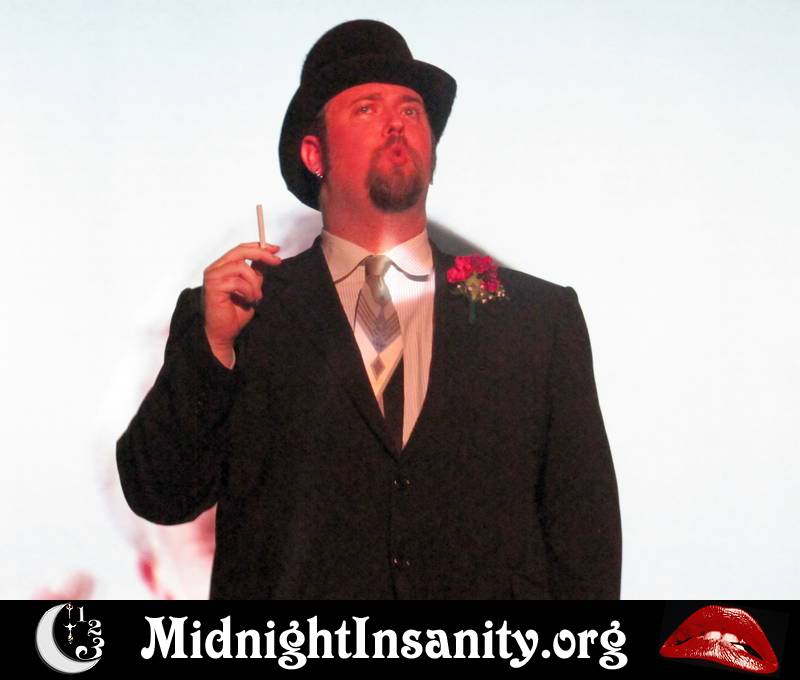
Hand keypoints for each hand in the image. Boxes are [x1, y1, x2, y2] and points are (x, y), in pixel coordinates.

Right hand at [202, 241, 280, 364]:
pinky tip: (248, 301)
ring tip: (256, 297)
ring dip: (254, 283)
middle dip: (261, 254)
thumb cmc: (234, 313)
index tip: (276, 250)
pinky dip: (248, 292)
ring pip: (242, 267)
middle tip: (276, 261)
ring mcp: (213, 276)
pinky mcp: (213, 287)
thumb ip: (255, 274)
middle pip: (240, 251)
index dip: (259, 247)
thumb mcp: (251, 289)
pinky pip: (238, 282)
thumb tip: (266, 258)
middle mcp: (215, 269)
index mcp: (223, 267)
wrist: (223, 333)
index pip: (241, 249)